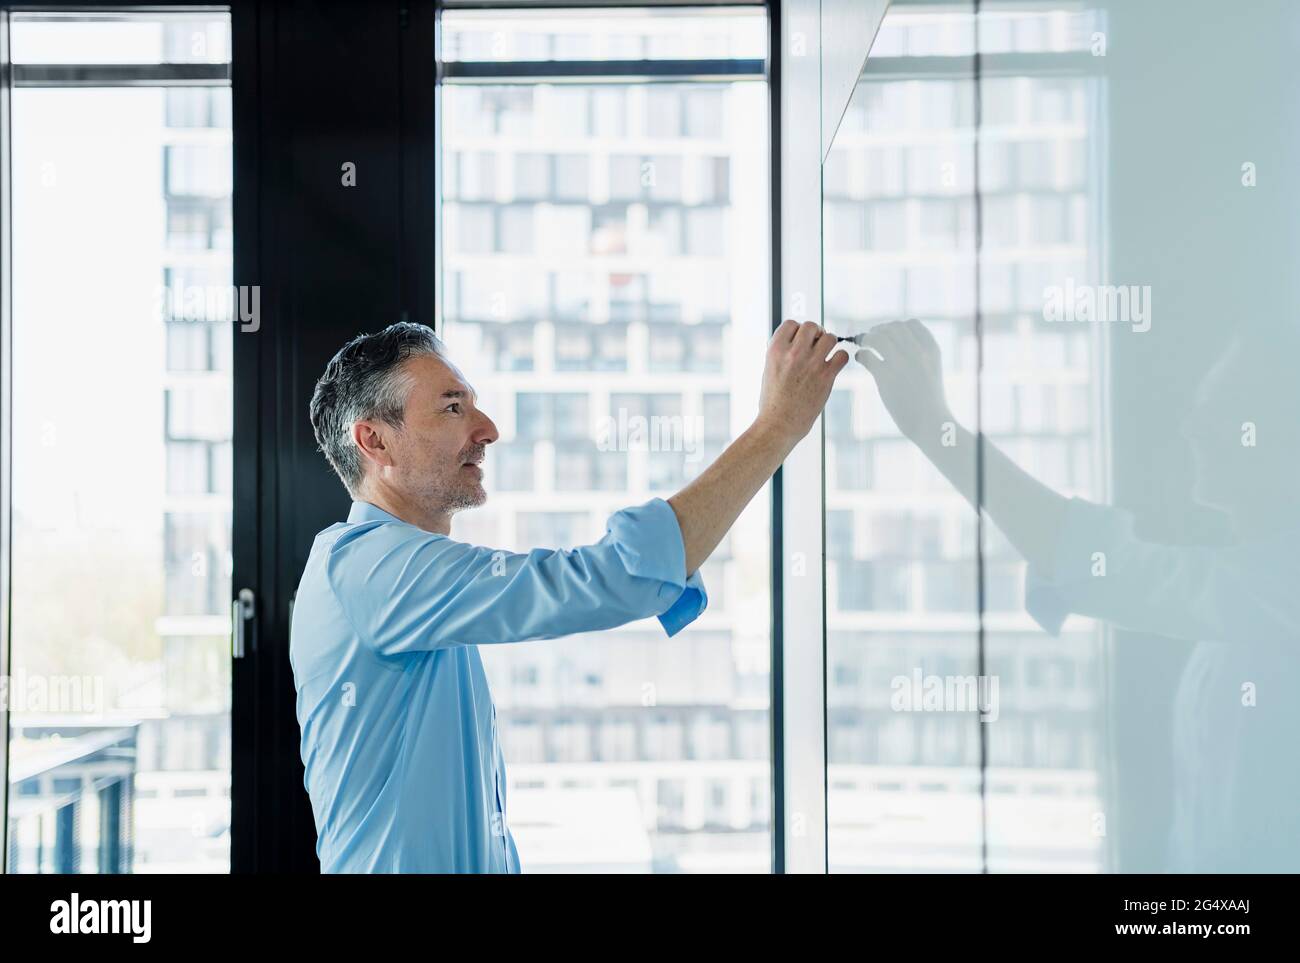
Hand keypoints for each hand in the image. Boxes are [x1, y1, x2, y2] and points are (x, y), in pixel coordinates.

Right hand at [755, 319, 850, 445]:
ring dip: (828, 344)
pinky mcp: (826, 376)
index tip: (799, 341)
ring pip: (829, 337)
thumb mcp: (768, 369)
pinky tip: (833, 365)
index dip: (797, 331)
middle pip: (811, 326)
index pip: (791, 324)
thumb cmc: (772, 400)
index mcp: (775, 350)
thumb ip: (781, 352)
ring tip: (824, 355)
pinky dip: (840, 358)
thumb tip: (797, 339)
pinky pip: (842, 355)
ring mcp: (811, 364)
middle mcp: (793, 354)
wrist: (779, 424)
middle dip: (814, 333)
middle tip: (814, 345)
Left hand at [855, 319, 952, 444]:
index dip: (897, 326)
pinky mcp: (886, 377)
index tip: (888, 332)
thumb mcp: (932, 371)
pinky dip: (861, 354)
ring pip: (878, 338)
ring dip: (867, 339)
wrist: (932, 423)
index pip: (912, 324)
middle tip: (870, 338)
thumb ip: (921, 356)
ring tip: (863, 345)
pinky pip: (867, 356)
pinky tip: (860, 359)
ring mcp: (902, 363)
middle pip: (892, 328)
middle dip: (879, 330)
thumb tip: (900, 346)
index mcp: (931, 350)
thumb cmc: (930, 401)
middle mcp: (917, 352)